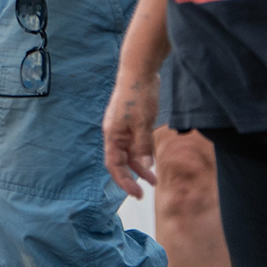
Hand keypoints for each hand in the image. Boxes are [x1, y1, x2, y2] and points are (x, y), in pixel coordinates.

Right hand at [102, 64, 160, 199]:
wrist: (140, 71)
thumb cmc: (138, 95)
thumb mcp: (142, 123)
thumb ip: (143, 146)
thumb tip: (145, 167)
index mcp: (112, 135)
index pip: (114, 165)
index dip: (124, 181)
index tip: (136, 194)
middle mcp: (115, 134)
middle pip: (120, 162)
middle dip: (131, 178)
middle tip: (143, 193)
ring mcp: (123, 128)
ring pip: (129, 154)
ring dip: (140, 168)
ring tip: (154, 180)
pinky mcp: (132, 122)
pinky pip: (135, 144)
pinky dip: (142, 154)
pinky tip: (151, 160)